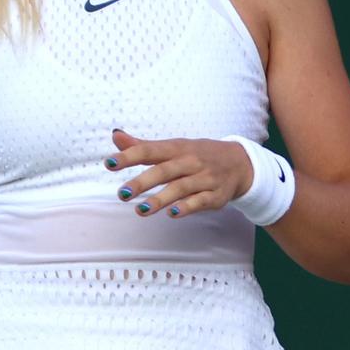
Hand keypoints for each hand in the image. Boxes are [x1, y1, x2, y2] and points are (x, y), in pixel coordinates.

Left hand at [106, 130, 253, 217]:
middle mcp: (191, 161)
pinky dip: (188, 207)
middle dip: (143, 182)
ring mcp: (204, 178)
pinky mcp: (215, 195)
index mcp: (177, 148)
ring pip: (181, 187)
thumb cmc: (198, 155)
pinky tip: (173, 213)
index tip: (109, 163)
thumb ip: (142, 146)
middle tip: (122, 194)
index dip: (129, 156)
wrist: (240, 162)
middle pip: (165, 170)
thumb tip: (115, 135)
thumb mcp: (173, 147)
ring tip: (140, 210)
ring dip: (161, 199)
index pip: (150, 150)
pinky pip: (201, 200)